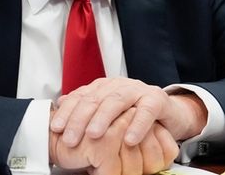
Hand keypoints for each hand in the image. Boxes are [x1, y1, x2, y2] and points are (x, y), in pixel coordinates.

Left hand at [51, 78, 206, 147]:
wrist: (169, 113)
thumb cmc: (134, 115)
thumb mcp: (108, 113)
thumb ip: (86, 108)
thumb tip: (61, 104)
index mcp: (103, 87)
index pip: (80, 97)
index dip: (67, 112)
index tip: (56, 128)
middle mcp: (118, 85)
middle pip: (95, 99)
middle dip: (80, 119)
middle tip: (70, 138)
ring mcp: (138, 90)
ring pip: (117, 101)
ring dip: (103, 119)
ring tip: (93, 135)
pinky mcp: (157, 99)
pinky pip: (146, 111)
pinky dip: (137, 125)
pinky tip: (128, 139)